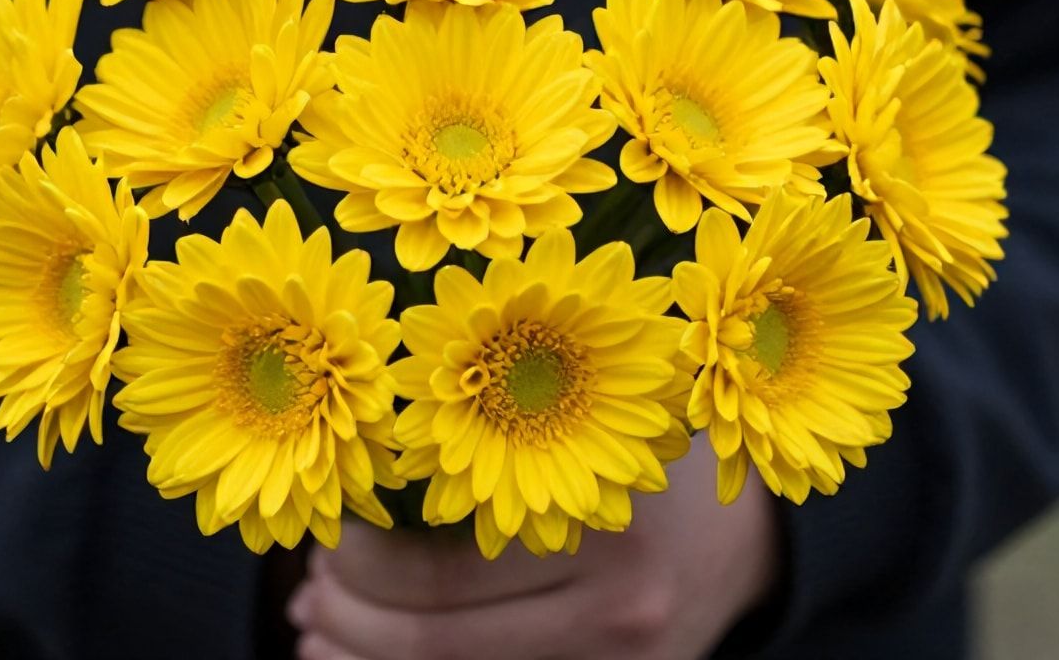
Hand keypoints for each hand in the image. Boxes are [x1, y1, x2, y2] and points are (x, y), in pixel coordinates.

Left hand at [287, 443, 780, 659]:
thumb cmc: (644, 451)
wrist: (752, 536)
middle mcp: (614, 612)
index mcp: (598, 525)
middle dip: (344, 621)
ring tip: (316, 638)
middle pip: (432, 642)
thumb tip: (353, 489)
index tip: (324, 535)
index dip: (353, 563)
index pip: (432, 573)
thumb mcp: (580, 419)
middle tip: (306, 594)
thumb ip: (487, 436)